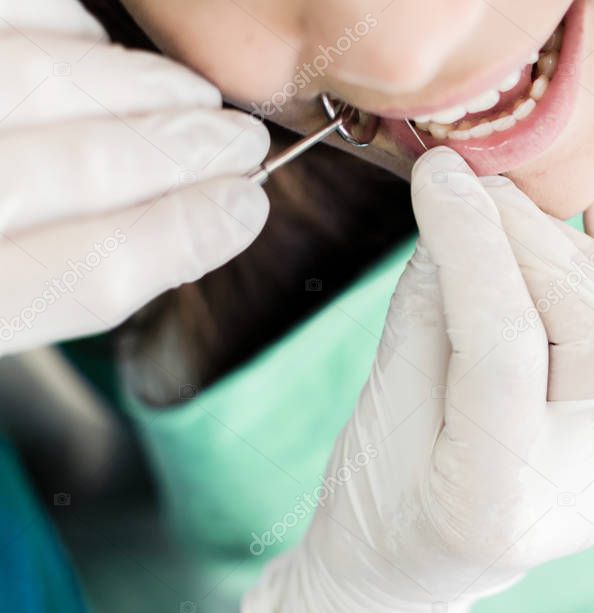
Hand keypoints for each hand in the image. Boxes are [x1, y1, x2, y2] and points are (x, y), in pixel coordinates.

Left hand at [0, 0, 269, 356]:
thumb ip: (76, 283)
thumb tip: (195, 230)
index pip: (91, 273)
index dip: (186, 235)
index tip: (247, 205)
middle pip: (83, 168)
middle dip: (185, 150)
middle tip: (241, 143)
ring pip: (38, 81)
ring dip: (141, 86)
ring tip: (192, 94)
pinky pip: (2, 17)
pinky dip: (61, 25)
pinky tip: (92, 43)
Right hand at [242, 147, 593, 612]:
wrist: (404, 570)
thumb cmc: (369, 497)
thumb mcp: (377, 406)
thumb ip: (429, 308)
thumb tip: (472, 208)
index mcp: (488, 502)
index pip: (503, 346)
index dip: (473, 245)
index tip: (441, 175)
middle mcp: (573, 496)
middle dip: (537, 243)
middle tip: (480, 187)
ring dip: (591, 259)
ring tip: (524, 215)